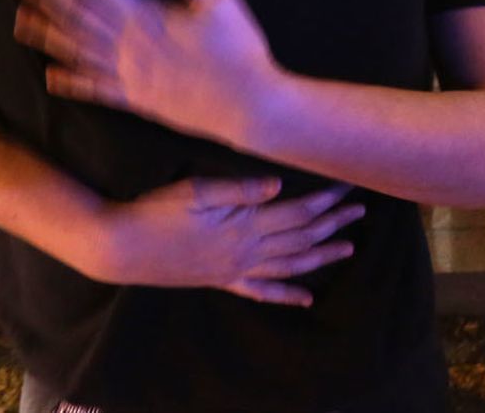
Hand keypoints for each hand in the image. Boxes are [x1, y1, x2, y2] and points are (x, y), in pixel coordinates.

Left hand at [11, 0, 279, 146]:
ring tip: (20, 16)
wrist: (248, 106)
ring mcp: (129, 75)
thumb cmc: (240, 50)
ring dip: (47, 32)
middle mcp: (129, 46)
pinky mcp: (135, 100)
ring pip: (77, 50)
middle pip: (78, 13)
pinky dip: (71, 82)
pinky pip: (95, 90)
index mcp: (148, 18)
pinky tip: (49, 76)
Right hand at [98, 178, 361, 306]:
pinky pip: (262, 292)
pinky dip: (287, 296)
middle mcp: (246, 252)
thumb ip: (240, 189)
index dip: (325, 200)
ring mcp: (236, 270)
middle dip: (332, 223)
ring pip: (289, 266)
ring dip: (320, 256)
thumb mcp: (196, 189)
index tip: (348, 186)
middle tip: (360, 211)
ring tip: (348, 248)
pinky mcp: (222, 281)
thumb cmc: (156, 211)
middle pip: (300, 237)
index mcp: (243, 225)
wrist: (123, 248)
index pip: (296, 211)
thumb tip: (280, 185)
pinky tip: (306, 300)